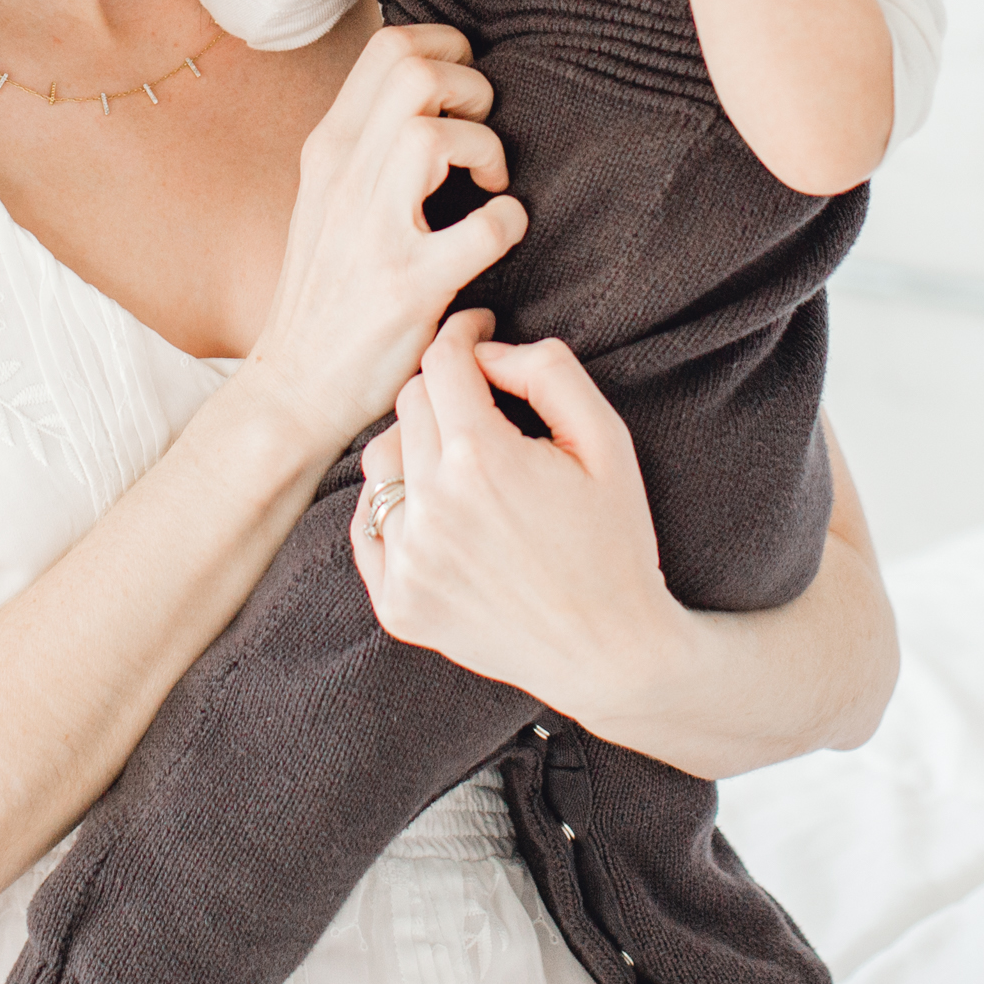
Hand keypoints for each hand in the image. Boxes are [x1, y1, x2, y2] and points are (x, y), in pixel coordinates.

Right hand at [246, 28, 528, 455]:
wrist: (295, 385)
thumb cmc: (326, 290)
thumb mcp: (328, 198)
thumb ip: (371, 145)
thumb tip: (434, 95)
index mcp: (330, 149)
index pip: (389, 46)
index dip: (448, 49)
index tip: (465, 91)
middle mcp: (344, 177)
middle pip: (414, 71)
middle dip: (472, 88)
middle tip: (481, 137)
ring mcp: (371, 231)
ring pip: (435, 132)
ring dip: (486, 147)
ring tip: (489, 182)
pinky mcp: (407, 286)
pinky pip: (484, 226)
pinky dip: (510, 221)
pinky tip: (502, 234)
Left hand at [349, 314, 679, 723]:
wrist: (612, 653)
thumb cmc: (616, 541)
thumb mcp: (606, 440)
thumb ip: (547, 372)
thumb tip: (486, 352)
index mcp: (481, 460)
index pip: (442, 363)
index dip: (462, 335)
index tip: (478, 331)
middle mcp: (432, 508)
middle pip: (409, 406)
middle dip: (445, 391)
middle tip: (485, 404)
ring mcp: (408, 563)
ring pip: (379, 462)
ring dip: (413, 446)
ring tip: (462, 460)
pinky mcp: (396, 605)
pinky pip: (367, 526)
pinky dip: (392, 506)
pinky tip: (434, 508)